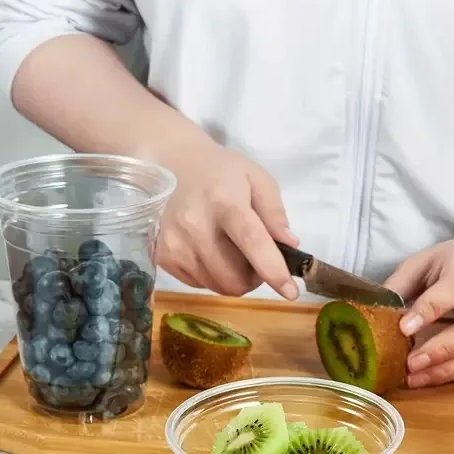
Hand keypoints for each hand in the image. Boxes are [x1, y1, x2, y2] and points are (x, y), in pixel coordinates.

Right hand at [156, 139, 298, 299]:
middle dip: (254, 277)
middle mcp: (195, 225)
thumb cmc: (220, 172)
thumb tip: (290, 245)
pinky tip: (209, 250)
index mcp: (224, 200)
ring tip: (231, 251)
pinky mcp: (162, 256)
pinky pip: (199, 284)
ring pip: (218, 286)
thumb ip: (275, 213)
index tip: (291, 291)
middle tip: (256, 258)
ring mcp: (175, 244)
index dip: (273, 270)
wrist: (170, 162)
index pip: (252, 242)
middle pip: (234, 278)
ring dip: (233, 278)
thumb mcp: (256, 179)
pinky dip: (213, 275)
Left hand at [384, 237, 453, 387]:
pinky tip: (433, 378)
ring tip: (415, 378)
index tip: (404, 328)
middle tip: (411, 364)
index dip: (431, 308)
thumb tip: (376, 314)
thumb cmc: (452, 265)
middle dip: (445, 348)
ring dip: (451, 370)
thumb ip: (400, 285)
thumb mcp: (422, 263)